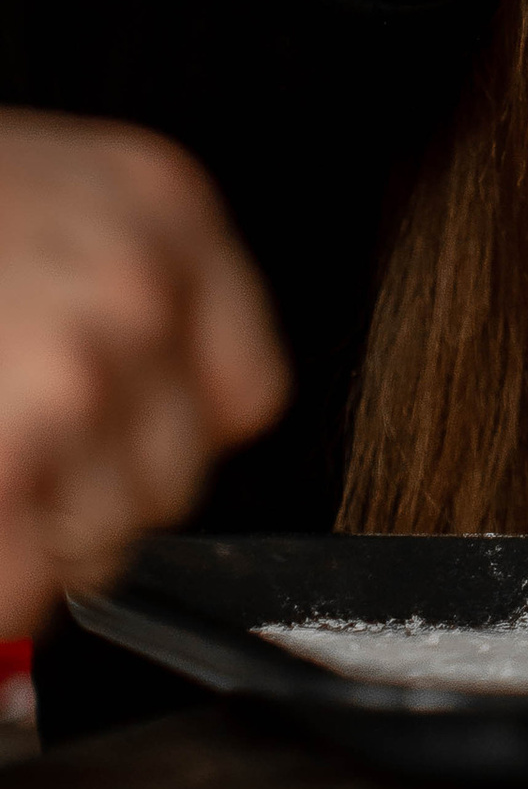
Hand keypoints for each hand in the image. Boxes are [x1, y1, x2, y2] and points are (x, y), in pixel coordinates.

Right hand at [0, 113, 288, 634]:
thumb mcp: (42, 201)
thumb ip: (105, 292)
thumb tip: (117, 425)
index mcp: (160, 208)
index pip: (242, 392)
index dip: (158, 438)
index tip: (103, 448)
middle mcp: (138, 289)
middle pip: (170, 480)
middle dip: (84, 497)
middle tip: (9, 455)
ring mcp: (74, 375)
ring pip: (99, 544)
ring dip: (30, 537)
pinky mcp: (10, 458)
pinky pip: (24, 587)